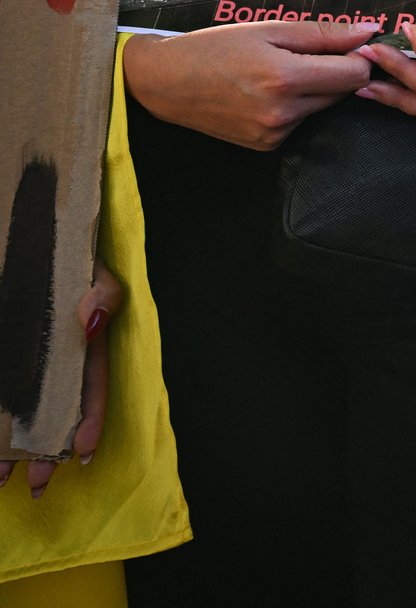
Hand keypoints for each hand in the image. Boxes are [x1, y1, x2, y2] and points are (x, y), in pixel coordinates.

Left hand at [1, 262, 122, 498]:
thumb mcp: (94, 268)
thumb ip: (103, 292)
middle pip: (53, 409)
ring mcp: (22, 360)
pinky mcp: (4, 358)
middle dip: (45, 449)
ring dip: (8, 446)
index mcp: (84, 342)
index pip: (91, 387)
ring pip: (18, 408)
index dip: (88, 420)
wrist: (28, 233)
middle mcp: (54, 358)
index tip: (80, 454)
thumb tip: (90, 322)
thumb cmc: (67, 252)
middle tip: (36, 485)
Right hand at [123, 21, 379, 149]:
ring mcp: (275, 133)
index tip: (347, 45)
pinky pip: (301, 122)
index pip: (355, 74)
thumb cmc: (216, 48)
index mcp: (286, 79)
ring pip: (323, 107)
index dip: (358, 57)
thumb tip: (369, 31)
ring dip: (315, 89)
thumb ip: (325, 33)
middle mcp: (284, 113)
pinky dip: (295, 106)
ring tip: (278, 73)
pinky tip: (267, 94)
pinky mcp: (267, 145)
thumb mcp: (268, 30)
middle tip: (304, 55)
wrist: (166, 82)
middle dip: (336, 72)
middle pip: (343, 92)